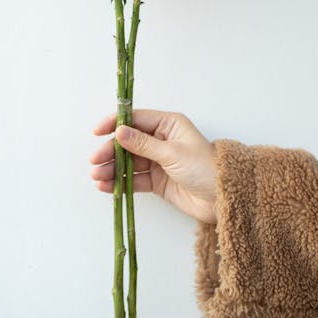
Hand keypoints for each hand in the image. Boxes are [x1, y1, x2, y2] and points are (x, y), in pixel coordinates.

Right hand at [89, 109, 216, 223]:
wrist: (223, 198)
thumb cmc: (205, 168)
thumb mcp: (173, 153)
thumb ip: (143, 144)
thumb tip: (120, 131)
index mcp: (168, 125)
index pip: (136, 119)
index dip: (116, 124)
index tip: (98, 131)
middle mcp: (161, 140)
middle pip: (129, 142)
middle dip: (111, 151)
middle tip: (95, 161)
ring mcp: (158, 161)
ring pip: (129, 162)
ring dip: (112, 168)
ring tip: (97, 177)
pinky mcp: (157, 181)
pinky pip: (134, 179)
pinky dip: (120, 182)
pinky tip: (106, 186)